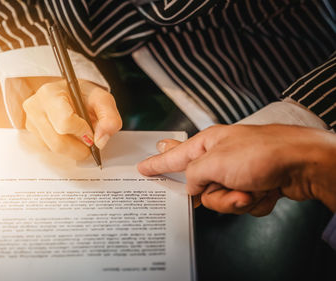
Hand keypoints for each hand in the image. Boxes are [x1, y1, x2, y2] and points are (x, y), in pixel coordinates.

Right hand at [23, 79, 121, 159]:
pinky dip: (64, 149)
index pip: (65, 122)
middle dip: (79, 148)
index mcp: (50, 93)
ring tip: (80, 138)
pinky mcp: (31, 135)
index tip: (91, 132)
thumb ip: (109, 117)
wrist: (66, 94)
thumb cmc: (81, 96)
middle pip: (57, 142)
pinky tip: (69, 138)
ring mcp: (30, 123)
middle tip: (89, 143)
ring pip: (53, 149)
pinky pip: (49, 150)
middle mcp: (35, 108)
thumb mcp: (101, 99)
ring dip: (72, 150)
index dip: (82, 132)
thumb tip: (101, 140)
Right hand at [138, 124, 335, 215]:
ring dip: (237, 200)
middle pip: (200, 187)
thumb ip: (192, 175)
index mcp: (208, 144)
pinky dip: (254, 202)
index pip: (173, 157)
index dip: (156, 165)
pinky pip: (241, 204)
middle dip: (217, 195)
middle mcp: (221, 157)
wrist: (303, 163)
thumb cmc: (262, 153)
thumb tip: (191, 187)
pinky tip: (266, 190)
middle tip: (231, 188)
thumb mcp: (215, 162)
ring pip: (221, 200)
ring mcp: (239, 173)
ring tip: (253, 189)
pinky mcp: (254, 186)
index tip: (141, 169)